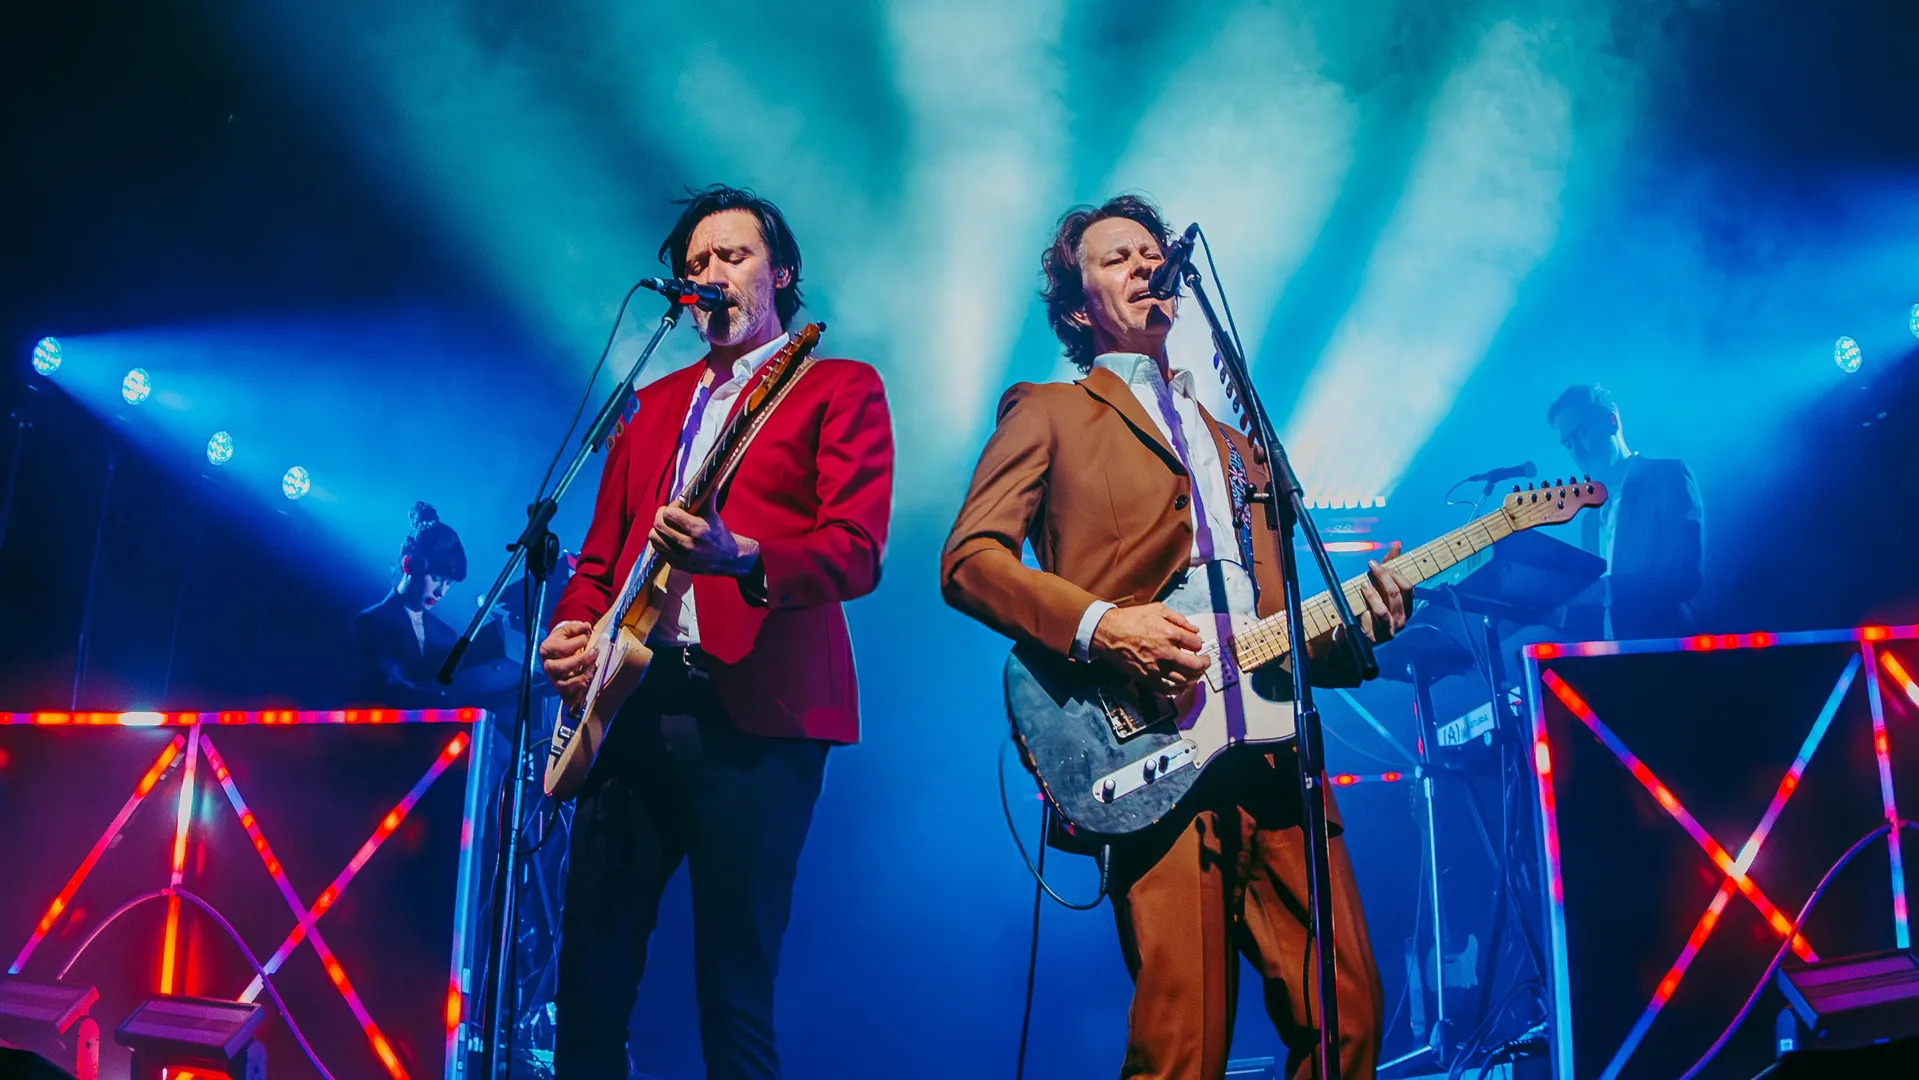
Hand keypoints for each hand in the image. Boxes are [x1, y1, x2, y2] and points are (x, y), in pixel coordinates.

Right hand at [540, 620, 599, 710]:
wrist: (559, 655)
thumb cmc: (564, 641)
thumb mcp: (567, 631)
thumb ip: (576, 628)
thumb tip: (587, 626)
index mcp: (546, 649)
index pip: (561, 648)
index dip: (578, 641)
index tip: (588, 636)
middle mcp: (548, 666)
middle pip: (561, 668)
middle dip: (580, 660)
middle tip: (594, 652)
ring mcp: (554, 680)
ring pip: (565, 684)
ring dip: (582, 676)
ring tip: (593, 667)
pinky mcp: (562, 691)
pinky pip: (570, 696)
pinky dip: (581, 691)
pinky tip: (589, 681)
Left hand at [649, 505, 761, 576]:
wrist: (729, 559)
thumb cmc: (720, 533)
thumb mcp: (714, 513)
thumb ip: (706, 496)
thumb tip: (706, 478)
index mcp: (698, 530)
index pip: (669, 514)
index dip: (671, 506)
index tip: (678, 506)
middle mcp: (688, 545)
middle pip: (658, 526)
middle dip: (661, 516)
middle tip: (668, 513)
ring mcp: (681, 557)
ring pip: (653, 538)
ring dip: (658, 529)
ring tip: (667, 526)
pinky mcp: (676, 565)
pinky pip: (658, 550)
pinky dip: (661, 541)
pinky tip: (670, 537)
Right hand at [1089, 602, 1210, 690]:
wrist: (1108, 633)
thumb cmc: (1130, 620)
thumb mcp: (1157, 610)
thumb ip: (1179, 619)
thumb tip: (1194, 629)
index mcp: (1170, 634)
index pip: (1197, 644)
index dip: (1199, 644)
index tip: (1196, 645)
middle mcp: (1166, 653)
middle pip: (1195, 665)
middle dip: (1204, 664)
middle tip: (1205, 662)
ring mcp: (1157, 667)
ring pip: (1184, 680)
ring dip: (1194, 678)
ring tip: (1196, 674)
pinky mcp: (1147, 678)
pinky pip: (1167, 689)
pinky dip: (1178, 690)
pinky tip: (1182, 686)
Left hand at [1356, 541, 1414, 642]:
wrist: (1348, 635)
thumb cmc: (1365, 608)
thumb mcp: (1377, 586)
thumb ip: (1388, 567)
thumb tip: (1397, 544)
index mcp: (1405, 607)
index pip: (1408, 586)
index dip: (1396, 572)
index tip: (1378, 563)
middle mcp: (1402, 619)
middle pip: (1400, 592)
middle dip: (1386, 576)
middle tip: (1371, 566)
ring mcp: (1391, 630)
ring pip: (1389, 605)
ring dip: (1376, 590)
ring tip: (1365, 582)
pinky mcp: (1377, 637)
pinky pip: (1377, 616)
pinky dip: (1370, 601)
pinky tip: (1363, 592)